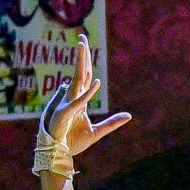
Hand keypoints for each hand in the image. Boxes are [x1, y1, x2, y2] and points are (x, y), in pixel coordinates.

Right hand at [38, 37, 130, 161]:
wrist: (60, 153)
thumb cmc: (73, 141)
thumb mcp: (98, 132)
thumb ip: (112, 123)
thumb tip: (129, 115)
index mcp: (79, 99)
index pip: (83, 76)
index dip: (84, 61)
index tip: (84, 45)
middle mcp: (72, 97)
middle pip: (79, 72)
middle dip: (81, 54)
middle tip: (82, 36)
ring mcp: (67, 103)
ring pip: (76, 79)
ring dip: (81, 62)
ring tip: (82, 46)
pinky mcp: (65, 113)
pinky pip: (78, 101)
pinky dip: (87, 93)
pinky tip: (94, 81)